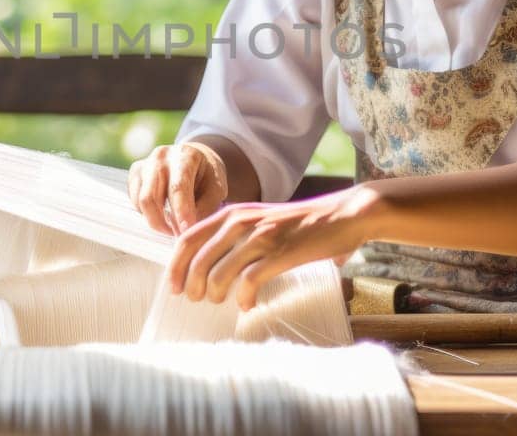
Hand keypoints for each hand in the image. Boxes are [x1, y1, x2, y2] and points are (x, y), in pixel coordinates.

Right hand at [127, 142, 228, 234]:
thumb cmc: (207, 175)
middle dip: (163, 223)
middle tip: (178, 236)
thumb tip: (188, 230)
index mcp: (185, 156)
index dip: (180, 212)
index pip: (178, 187)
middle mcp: (160, 157)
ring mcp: (144, 164)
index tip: (185, 232)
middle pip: (150, 197)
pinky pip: (135, 201)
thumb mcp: (217, 188)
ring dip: (155, 221)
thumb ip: (205, 207)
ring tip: (172, 228)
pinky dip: (147, 214)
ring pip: (140, 201)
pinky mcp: (135, 173)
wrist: (193, 158)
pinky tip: (162, 214)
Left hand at [165, 187, 378, 310]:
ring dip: (215, 293)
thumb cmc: (299, 222)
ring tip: (220, 301)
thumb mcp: (260, 218)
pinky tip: (247, 305)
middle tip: (196, 299)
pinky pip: (249, 281)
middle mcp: (242, 221)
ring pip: (220, 272)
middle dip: (192, 284)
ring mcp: (262, 236)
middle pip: (199, 258)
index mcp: (233, 212)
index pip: (188, 237)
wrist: (342, 214)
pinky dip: (244, 298)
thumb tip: (207, 262)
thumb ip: (235, 233)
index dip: (176, 265)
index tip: (174, 286)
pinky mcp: (281, 253)